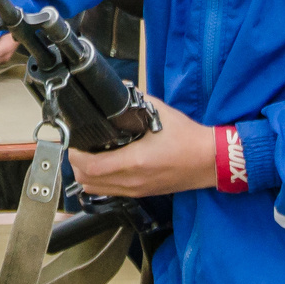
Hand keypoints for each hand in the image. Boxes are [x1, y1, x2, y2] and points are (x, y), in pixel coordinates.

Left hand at [66, 93, 219, 199]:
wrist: (209, 161)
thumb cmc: (188, 138)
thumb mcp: (160, 113)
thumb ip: (135, 101)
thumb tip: (119, 90)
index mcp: (135, 161)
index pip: (91, 166)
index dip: (76, 154)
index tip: (75, 141)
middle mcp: (132, 180)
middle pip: (87, 181)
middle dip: (77, 163)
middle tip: (80, 146)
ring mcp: (136, 190)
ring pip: (95, 189)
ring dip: (87, 174)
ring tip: (90, 156)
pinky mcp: (141, 194)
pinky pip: (110, 191)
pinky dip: (100, 181)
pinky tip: (106, 165)